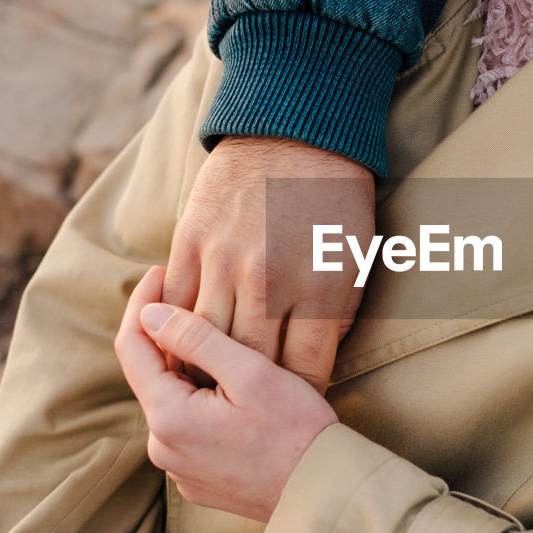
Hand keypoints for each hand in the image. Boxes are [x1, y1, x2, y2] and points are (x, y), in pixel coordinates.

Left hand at [115, 267, 337, 521]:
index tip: (159, 272)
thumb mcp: (250, 372)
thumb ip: (196, 338)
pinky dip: (201, 401)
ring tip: (224, 344)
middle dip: (168, 337)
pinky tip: (233, 390)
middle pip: (151, 375)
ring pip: (171, 401)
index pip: (131, 347)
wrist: (324, 494)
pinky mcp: (198, 479)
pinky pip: (188, 428)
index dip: (141, 304)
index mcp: (168, 418)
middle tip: (198, 298)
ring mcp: (179, 468)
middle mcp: (162, 448)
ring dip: (188, 370)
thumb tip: (151, 313)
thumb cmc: (297, 432)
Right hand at [163, 137, 375, 391]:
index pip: (305, 370)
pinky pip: (176, 301)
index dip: (299, 393)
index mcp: (322, 288)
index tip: (295, 401)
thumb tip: (313, 363)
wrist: (293, 127)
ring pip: (204, 340)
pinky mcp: (192, 240)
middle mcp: (271, 280)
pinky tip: (182, 340)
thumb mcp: (356, 255)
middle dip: (249, 390)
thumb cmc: (335, 195)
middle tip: (247, 405)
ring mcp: (226, 260)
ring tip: (209, 382)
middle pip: (249, 365)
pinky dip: (176, 326)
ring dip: (204, 364)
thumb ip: (337, 313)